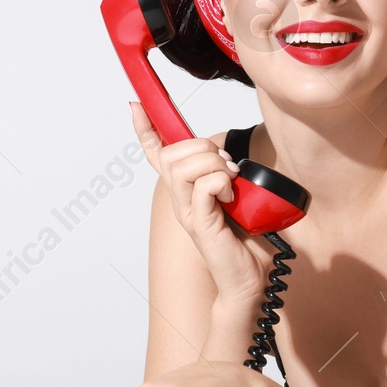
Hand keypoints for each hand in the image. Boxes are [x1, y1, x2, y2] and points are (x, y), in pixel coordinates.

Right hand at [132, 101, 272, 306]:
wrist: (250, 279)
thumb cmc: (245, 241)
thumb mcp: (237, 196)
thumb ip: (225, 175)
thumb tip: (226, 156)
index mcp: (185, 191)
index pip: (156, 155)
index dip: (145, 129)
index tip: (136, 106)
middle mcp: (179, 201)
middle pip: (171, 155)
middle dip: (202, 148)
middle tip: (227, 168)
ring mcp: (186, 213)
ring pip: (182, 167)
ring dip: (213, 165)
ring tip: (231, 182)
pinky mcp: (199, 225)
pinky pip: (202, 188)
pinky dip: (221, 184)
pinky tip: (231, 198)